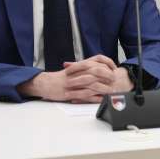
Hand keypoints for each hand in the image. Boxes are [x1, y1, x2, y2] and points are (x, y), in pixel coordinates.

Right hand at [17, 55, 131, 102]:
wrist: (45, 83)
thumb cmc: (60, 77)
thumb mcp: (74, 69)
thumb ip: (86, 67)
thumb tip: (101, 67)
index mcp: (79, 65)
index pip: (97, 59)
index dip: (108, 62)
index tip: (114, 67)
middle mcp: (77, 71)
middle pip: (96, 69)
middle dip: (107, 74)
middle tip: (114, 78)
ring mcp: (74, 82)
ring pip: (91, 82)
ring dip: (102, 86)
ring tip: (110, 89)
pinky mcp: (70, 93)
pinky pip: (84, 95)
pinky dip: (94, 97)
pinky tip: (101, 98)